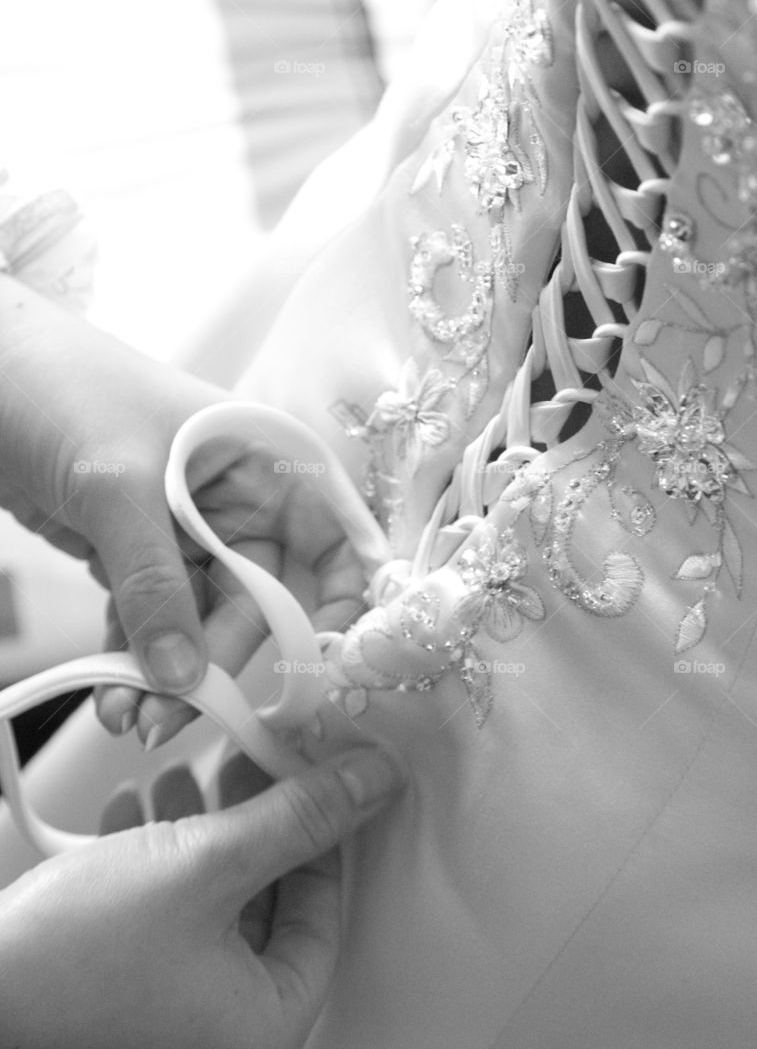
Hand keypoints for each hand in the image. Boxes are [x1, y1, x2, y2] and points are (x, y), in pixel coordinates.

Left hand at [0, 276, 364, 743]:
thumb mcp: (119, 484)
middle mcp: (235, 501)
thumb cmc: (65, 389)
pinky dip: (134, 660)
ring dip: (169, 675)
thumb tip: (182, 675)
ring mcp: (185, 531)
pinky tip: (114, 696)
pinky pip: (152, 620)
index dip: (341, 598)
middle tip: (175, 712)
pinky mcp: (137, 555)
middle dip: (218, 659)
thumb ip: (153, 581)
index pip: (329, 536)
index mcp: (261, 462)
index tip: (322, 662)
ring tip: (128, 716)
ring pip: (200, 621)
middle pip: (256, 600)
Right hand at [0, 743, 405, 1048]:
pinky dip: (152, 854)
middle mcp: (220, 1024)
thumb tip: (374, 780)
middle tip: (246, 759)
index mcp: (262, 1021)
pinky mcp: (122, 980)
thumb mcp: (203, 865)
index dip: (319, 828)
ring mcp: (169, 1004)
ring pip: (210, 895)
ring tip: (176, 776)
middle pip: (266, 897)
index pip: (325, 909)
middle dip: (249, 818)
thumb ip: (297, 818)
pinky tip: (133, 810)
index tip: (309, 769)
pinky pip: (160, 908)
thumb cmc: (72, 956)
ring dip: (197, 826)